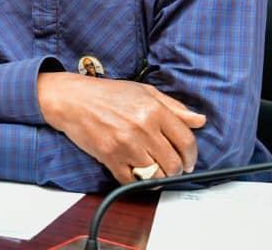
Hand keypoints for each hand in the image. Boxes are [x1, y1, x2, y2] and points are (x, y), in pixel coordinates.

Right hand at [37, 73, 205, 184]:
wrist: (72, 98)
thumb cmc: (106, 94)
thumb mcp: (143, 91)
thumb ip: (174, 107)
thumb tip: (199, 120)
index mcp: (154, 110)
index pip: (186, 141)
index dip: (191, 156)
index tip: (188, 160)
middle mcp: (142, 128)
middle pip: (174, 163)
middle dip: (176, 169)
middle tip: (171, 167)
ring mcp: (126, 144)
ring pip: (156, 175)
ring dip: (158, 176)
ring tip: (153, 169)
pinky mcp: (110, 157)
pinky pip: (133, 180)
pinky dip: (138, 181)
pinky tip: (136, 172)